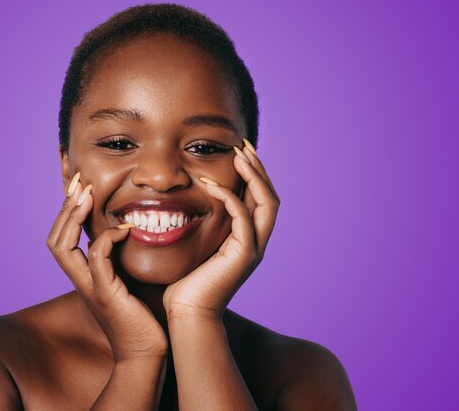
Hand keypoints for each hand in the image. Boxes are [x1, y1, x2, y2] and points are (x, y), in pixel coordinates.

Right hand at [47, 176, 167, 361]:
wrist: (147, 355)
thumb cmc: (144, 319)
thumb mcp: (129, 283)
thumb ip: (124, 260)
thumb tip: (134, 231)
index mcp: (85, 278)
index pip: (62, 240)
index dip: (66, 214)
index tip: (79, 188)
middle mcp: (81, 281)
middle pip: (54, 240)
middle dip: (64, 209)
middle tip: (79, 183)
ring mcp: (91, 288)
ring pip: (62, 247)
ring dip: (73, 217)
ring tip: (86, 194)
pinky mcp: (107, 295)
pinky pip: (97, 259)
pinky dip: (108, 238)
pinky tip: (125, 229)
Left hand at [163, 142, 280, 320]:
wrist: (188, 313)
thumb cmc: (187, 283)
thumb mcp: (199, 248)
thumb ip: (206, 227)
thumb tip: (194, 203)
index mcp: (248, 240)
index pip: (260, 200)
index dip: (255, 175)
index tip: (241, 152)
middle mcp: (257, 243)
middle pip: (271, 197)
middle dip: (259, 169)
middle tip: (244, 145)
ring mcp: (253, 249)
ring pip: (267, 204)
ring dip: (254, 176)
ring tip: (239, 154)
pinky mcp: (242, 256)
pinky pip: (242, 218)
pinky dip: (229, 197)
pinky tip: (210, 184)